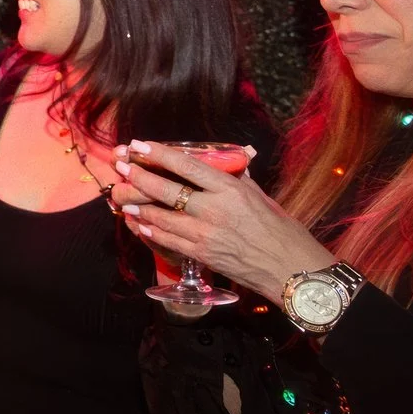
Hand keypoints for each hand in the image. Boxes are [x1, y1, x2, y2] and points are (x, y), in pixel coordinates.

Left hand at [112, 141, 334, 304]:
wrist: (291, 269)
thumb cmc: (282, 231)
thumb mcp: (261, 197)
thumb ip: (238, 179)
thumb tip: (228, 162)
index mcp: (230, 189)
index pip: (186, 166)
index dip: (159, 154)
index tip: (139, 144)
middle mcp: (214, 209)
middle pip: (165, 189)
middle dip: (138, 176)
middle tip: (121, 166)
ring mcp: (205, 233)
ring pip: (160, 215)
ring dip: (138, 206)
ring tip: (123, 197)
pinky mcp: (201, 254)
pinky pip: (168, 240)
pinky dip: (151, 230)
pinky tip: (141, 224)